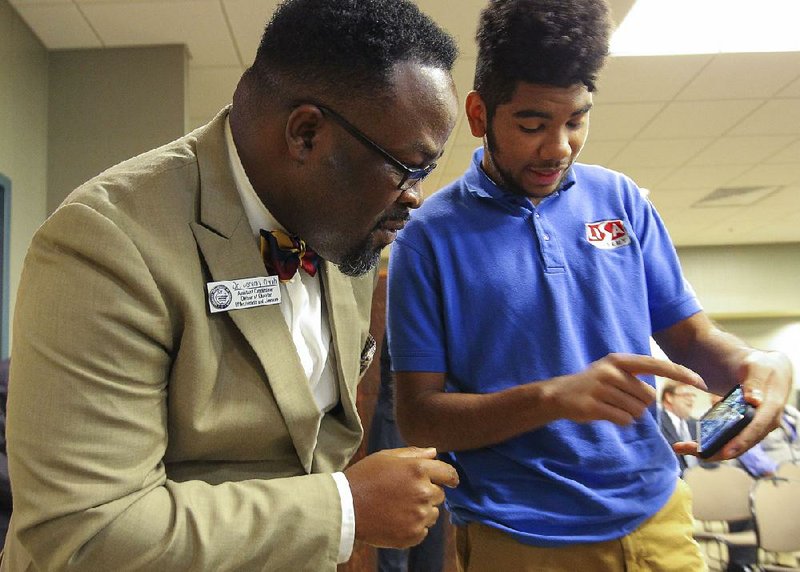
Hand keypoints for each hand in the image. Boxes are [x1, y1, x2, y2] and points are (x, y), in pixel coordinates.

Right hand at [344, 446, 458, 547]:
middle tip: (405, 493)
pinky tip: (396, 520)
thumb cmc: (364, 478)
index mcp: (418, 470)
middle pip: (439, 494)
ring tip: (399, 508)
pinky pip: (424, 530)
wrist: (345, 508)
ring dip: (422, 510)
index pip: (448, 473)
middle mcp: (423, 492)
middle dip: (428, 492)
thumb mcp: (386, 457)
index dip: (450, 477)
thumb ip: (413, 453)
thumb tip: (434, 452)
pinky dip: (414, 526)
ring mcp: (419, 515)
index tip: (451, 481)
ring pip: (433, 513)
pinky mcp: (413, 534)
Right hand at [543, 353, 704, 425]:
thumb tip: (659, 393)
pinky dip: (619, 421)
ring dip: (627, 414)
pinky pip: (623, 420)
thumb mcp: (612, 372)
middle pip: (647, 396)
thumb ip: (635, 377)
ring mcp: (602, 388)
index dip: (680, 373)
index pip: (657, 365)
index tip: (700, 381)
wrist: (559, 395)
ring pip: (636, 411)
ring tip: (609, 406)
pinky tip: (605, 414)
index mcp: (619, 360)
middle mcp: (612, 371)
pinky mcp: (595, 406)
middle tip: (619, 401)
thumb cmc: (591, 384)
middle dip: (639, 404)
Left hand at [687, 350, 792, 460]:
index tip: (724, 452)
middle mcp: (766, 423)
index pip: (756, 428)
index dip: (741, 441)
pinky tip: (689, 444)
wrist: (765, 370)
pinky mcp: (744, 428)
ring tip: (682, 448)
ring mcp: (755, 428)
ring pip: (733, 445)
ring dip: (709, 450)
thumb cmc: (761, 366)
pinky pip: (728, 439)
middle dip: (717, 451)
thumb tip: (754, 401)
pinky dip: (710, 443)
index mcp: (772, 408)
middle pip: (741, 443)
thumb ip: (755, 382)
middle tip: (690, 450)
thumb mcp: (757, 367)